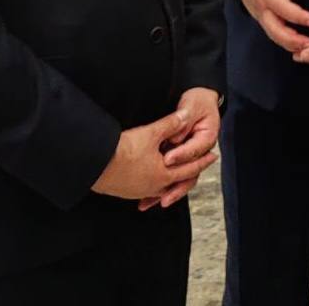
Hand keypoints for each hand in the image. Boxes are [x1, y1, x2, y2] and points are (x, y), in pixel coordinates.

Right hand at [91, 107, 214, 200]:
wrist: (96, 165)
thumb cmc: (123, 150)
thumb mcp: (150, 133)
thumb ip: (170, 125)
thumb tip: (184, 117)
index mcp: (163, 174)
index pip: (189, 168)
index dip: (202, 160)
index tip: (212, 156)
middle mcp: (154, 187)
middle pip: (179, 181)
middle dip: (191, 172)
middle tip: (201, 165)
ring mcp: (140, 191)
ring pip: (164, 188)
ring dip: (174, 180)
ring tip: (180, 174)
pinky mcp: (128, 191)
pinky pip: (149, 190)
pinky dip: (157, 186)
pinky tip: (155, 181)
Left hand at [138, 87, 220, 210]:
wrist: (198, 99)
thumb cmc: (197, 100)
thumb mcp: (191, 105)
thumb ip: (184, 119)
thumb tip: (176, 133)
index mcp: (207, 138)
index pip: (194, 151)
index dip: (181, 155)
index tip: (167, 159)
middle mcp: (199, 152)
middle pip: (189, 174)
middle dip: (175, 187)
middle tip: (163, 197)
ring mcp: (188, 157)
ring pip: (179, 179)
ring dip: (164, 192)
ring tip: (147, 203)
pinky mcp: (178, 159)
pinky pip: (170, 176)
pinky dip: (158, 188)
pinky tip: (144, 197)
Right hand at [241, 0, 308, 51]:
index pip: (282, 7)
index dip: (298, 16)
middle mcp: (262, 7)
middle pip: (274, 29)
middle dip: (292, 39)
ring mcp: (260, 15)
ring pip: (273, 34)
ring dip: (289, 44)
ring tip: (308, 48)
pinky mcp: (262, 19)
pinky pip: (272, 33)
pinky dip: (285, 42)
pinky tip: (298, 46)